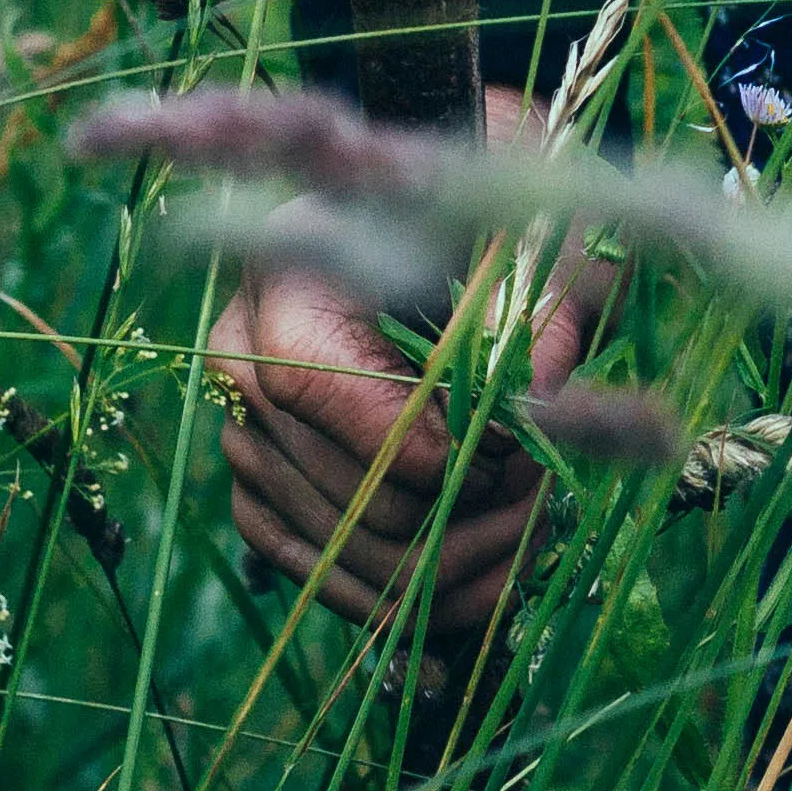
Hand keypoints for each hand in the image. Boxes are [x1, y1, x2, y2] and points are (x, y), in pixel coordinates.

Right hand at [209, 88, 602, 643]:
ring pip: (346, 560)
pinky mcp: (257, 478)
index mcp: (291, 283)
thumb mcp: (530, 239)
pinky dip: (405, 591)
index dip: (462, 462)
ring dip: (453, 570)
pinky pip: (320, 573)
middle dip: (473, 521)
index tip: (531, 450)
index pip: (369, 428)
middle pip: (362, 509)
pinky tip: (482, 570)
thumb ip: (539, 318)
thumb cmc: (484, 205)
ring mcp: (241, 427)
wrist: (434, 199)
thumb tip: (537, 407)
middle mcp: (241, 360)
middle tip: (550, 493)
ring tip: (533, 529)